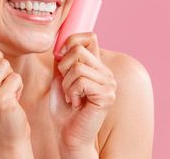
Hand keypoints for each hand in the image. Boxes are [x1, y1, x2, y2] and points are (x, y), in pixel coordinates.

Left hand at [49, 32, 116, 154]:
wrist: (68, 134)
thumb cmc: (64, 108)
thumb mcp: (60, 78)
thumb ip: (63, 59)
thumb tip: (61, 42)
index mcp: (96, 65)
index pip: (89, 36)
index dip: (70, 42)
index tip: (60, 59)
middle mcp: (106, 72)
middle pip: (78, 50)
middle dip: (63, 68)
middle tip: (67, 86)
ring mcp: (109, 83)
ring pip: (77, 67)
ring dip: (67, 84)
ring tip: (72, 97)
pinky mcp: (107, 95)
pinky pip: (81, 81)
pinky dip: (72, 93)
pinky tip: (77, 104)